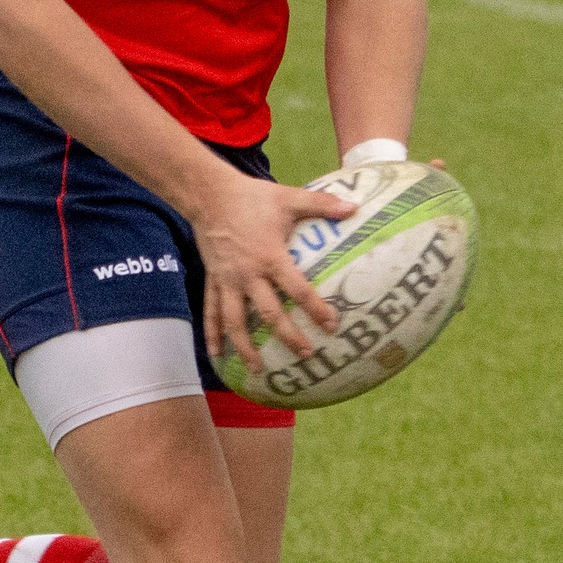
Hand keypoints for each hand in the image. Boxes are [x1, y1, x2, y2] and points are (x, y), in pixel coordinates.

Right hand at [192, 168, 356, 367]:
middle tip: (306, 355)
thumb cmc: (251, 197)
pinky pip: (211, 310)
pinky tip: (215, 353)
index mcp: (270, 257)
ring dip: (246, 347)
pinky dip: (212, 333)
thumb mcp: (288, 198)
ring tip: (259, 369)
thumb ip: (321, 204)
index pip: (297, 289)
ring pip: (235, 321)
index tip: (332, 327)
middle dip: (288, 336)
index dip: (316, 309)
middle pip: (269, 314)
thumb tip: (354, 207)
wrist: (208, 194)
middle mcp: (248, 275)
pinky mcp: (212, 279)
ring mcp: (227, 280)